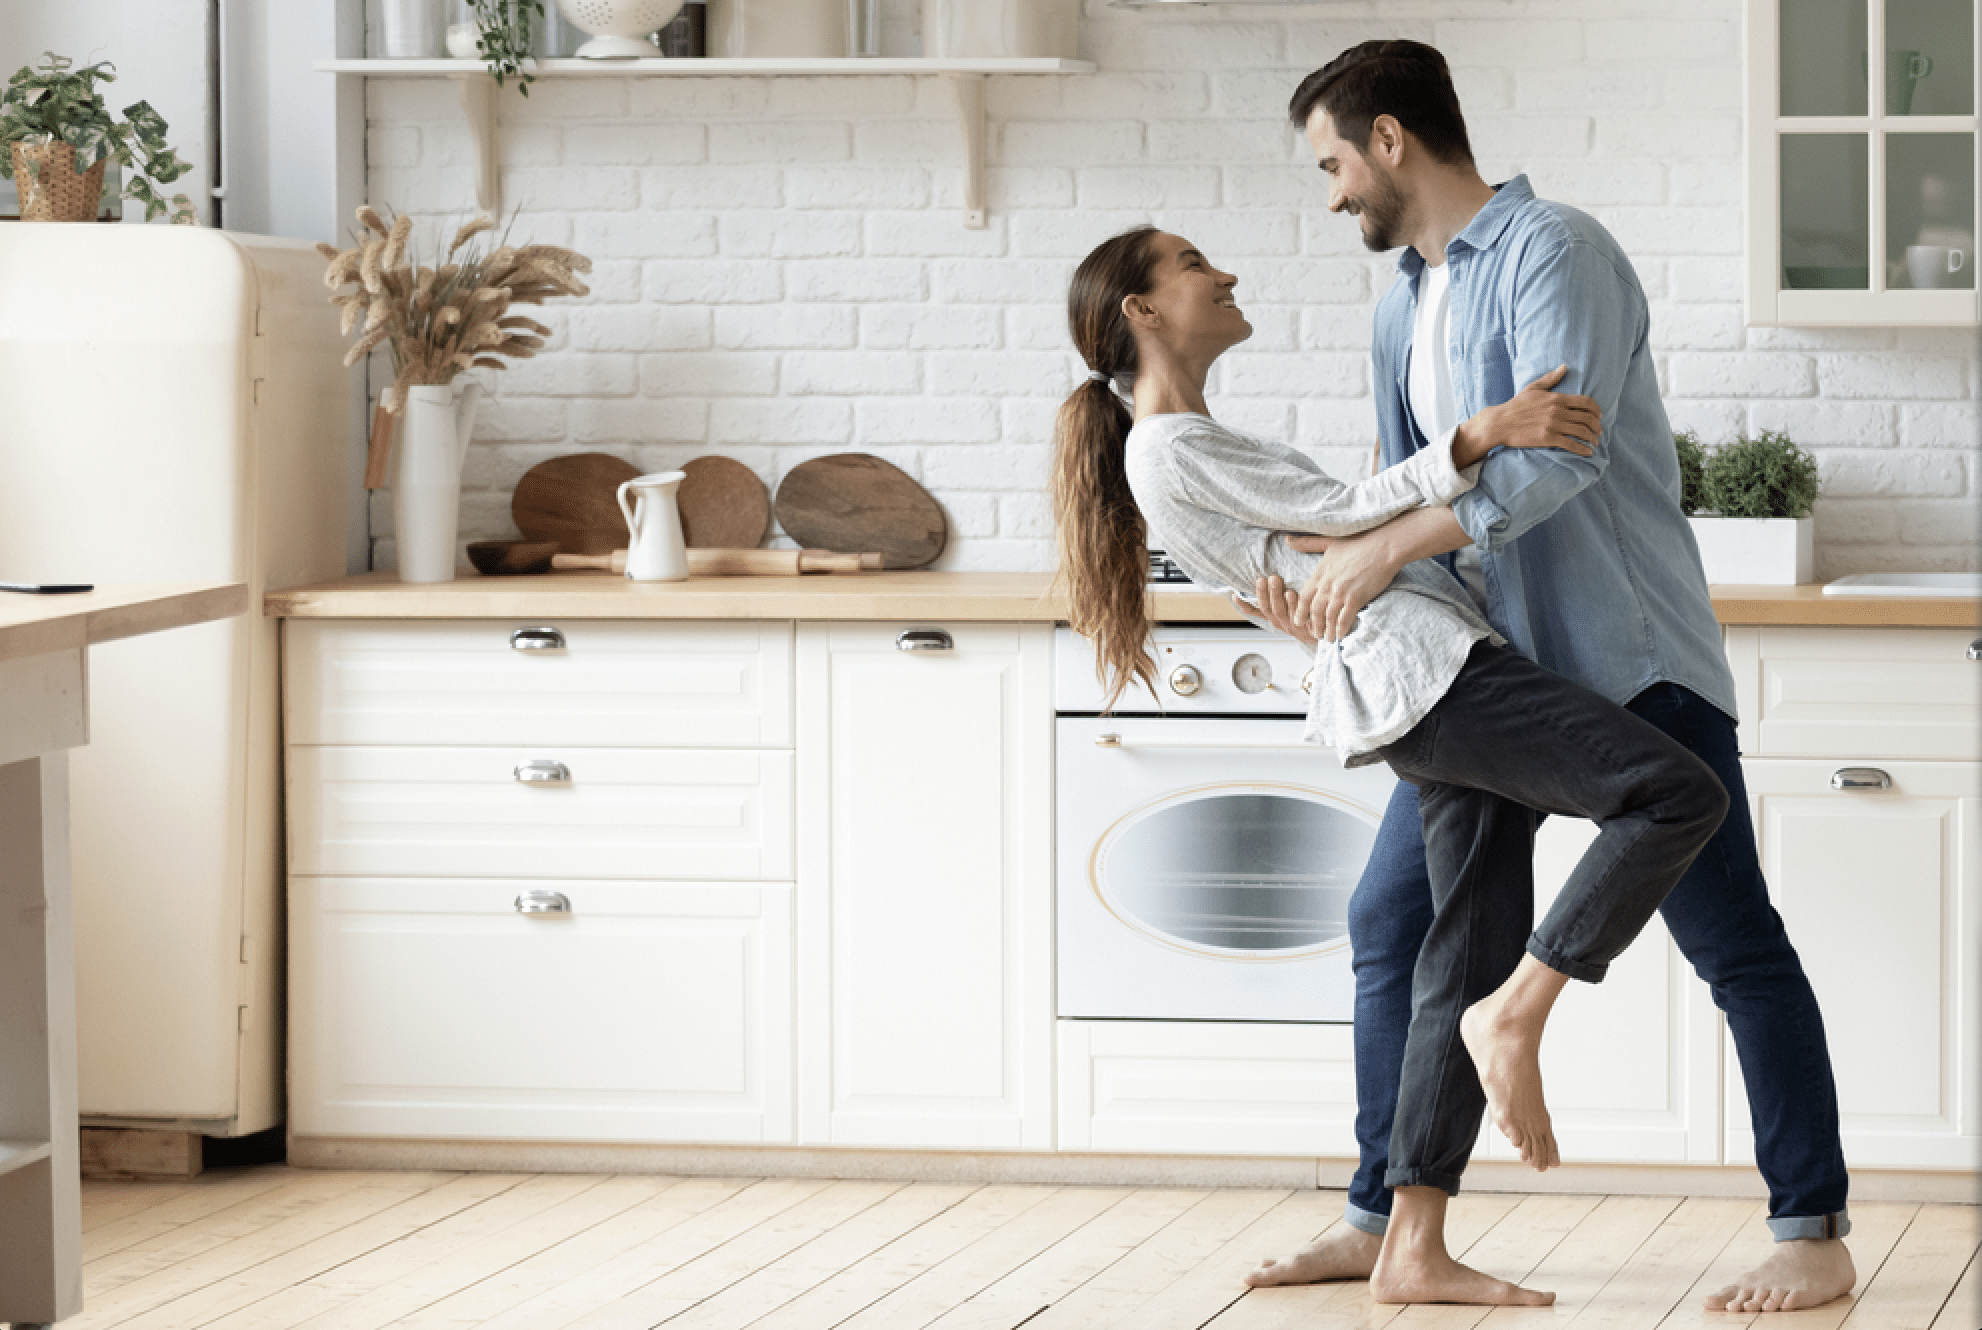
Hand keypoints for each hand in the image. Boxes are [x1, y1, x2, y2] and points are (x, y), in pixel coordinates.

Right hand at [1237, 577, 1318, 646]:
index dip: (1244, 605)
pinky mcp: (1306, 629)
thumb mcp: (1287, 609)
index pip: (1255, 612)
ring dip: (1276, 595)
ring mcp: (1292, 626)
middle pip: (1268, 608)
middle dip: (1264, 592)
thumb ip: (1276, 596)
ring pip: (1280, 611)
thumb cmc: (1303, 617)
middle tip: (1264, 578)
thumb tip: (1267, 577)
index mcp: (1273, 618)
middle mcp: (1280, 622)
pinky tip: (1292, 593)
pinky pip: (1298, 617)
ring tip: (1275, 579)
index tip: (1234, 595)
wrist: (1323, 634)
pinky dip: (1294, 605)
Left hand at [1289, 528, 1399, 642]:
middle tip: (1315, 633)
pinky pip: (1345, 618)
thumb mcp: (1328, 541)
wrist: (1383, 546)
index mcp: (1319, 573)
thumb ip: (1307, 543)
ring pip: (1328, 617)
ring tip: (1328, 638)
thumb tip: (1287, 540)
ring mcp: (1340, 592)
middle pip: (1314, 611)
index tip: (1299, 620)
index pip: (1304, 597)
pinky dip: (1341, 628)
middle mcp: (1327, 585)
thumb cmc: (1358, 541)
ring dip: (1327, 630)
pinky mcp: (1356, 598)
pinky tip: (1341, 634)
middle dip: (1314, 624)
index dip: (1300, 611)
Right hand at [1452, 365, 1600, 467]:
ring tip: (1595, 442)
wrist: (1500, 423)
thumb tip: (1564, 367)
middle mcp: (1558, 411)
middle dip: (1597, 426)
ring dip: (1592, 438)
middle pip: (1587, 418)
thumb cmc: (1515, 406)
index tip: (1599, 416)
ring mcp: (1554, 425)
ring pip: (1582, 431)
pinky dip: (1583, 449)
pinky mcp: (1548, 438)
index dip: (1597, 410)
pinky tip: (1588, 452)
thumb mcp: (1533, 388)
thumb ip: (1550, 379)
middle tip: (1599, 431)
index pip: (1586, 402)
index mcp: (1557, 398)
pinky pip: (1571, 444)